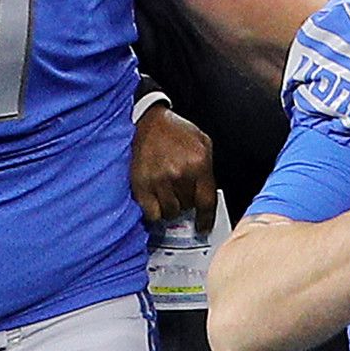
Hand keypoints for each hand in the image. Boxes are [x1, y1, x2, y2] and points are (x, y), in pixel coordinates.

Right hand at [132, 101, 217, 233]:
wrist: (150, 122)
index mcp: (199, 165)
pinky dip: (155, 212)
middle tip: (182, 194)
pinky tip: (157, 203)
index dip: (206, 220)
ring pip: (170, 213)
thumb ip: (208, 170)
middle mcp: (179, 175)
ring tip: (170, 195)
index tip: (204, 228)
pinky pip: (151, 213)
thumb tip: (208, 197)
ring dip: (171, 207)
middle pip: (187, 208)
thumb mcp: (203, 144)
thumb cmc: (178, 132)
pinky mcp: (140, 185)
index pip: (206, 203)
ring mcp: (158, 181)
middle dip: (187, 204)